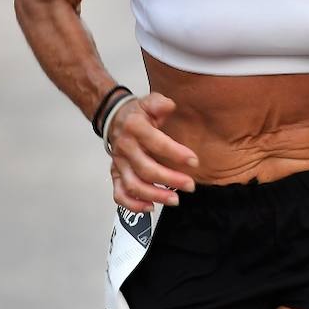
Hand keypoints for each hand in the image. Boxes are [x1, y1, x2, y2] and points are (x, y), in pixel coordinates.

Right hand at [106, 93, 199, 212]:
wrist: (114, 118)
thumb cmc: (138, 113)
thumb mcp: (150, 101)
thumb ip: (160, 103)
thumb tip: (169, 106)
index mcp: (135, 128)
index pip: (157, 143)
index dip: (176, 154)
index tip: (194, 161)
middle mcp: (125, 147)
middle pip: (146, 169)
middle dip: (170, 180)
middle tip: (190, 185)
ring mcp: (119, 163)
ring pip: (133, 185)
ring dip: (154, 195)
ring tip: (175, 200)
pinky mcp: (115, 174)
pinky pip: (119, 194)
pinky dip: (133, 204)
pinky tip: (150, 207)